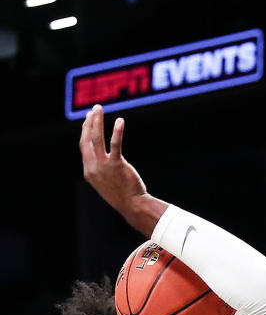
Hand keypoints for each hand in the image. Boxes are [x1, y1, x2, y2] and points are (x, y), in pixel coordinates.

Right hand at [79, 105, 149, 225]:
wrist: (132, 205)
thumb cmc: (121, 194)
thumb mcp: (104, 182)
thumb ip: (100, 169)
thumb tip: (102, 157)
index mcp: (88, 171)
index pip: (84, 146)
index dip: (86, 131)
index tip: (89, 119)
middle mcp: (93, 167)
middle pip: (87, 139)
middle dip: (89, 122)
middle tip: (94, 109)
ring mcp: (104, 166)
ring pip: (97, 138)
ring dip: (97, 121)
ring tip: (98, 108)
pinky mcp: (117, 165)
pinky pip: (115, 144)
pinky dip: (117, 131)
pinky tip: (119, 121)